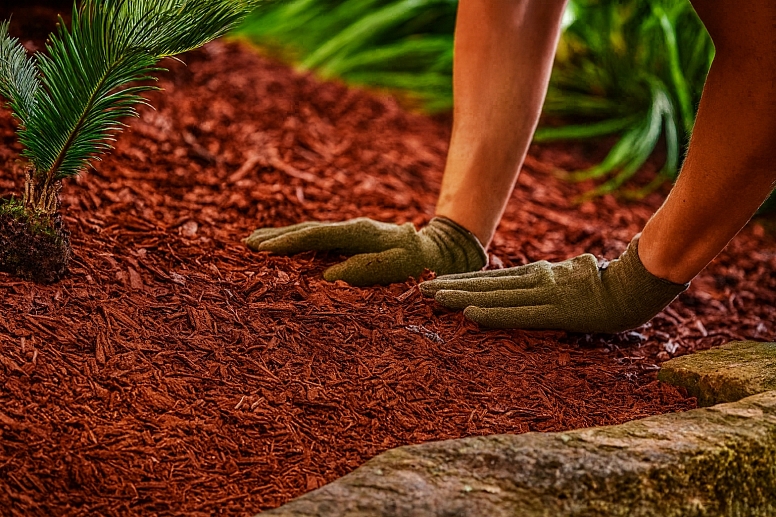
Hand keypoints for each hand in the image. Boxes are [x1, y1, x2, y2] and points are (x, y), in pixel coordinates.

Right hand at [245, 217, 486, 286]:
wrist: (437, 247)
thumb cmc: (418, 262)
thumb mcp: (397, 267)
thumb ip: (363, 270)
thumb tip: (326, 276)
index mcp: (359, 232)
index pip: (316, 235)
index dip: (287, 242)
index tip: (262, 248)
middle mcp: (351, 227)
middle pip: (306, 229)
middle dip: (276, 236)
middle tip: (246, 244)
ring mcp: (350, 230)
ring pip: (309, 230)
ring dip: (282, 235)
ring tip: (254, 241)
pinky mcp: (351, 237)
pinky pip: (318, 237)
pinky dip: (296, 239)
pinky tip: (284, 244)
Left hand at [420, 237, 687, 332]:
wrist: (636, 286)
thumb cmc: (608, 282)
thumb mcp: (574, 275)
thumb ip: (552, 278)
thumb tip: (538, 275)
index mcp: (538, 274)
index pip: (493, 279)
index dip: (463, 281)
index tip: (437, 284)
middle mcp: (535, 280)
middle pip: (486, 284)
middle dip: (452, 288)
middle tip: (420, 291)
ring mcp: (544, 294)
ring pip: (495, 295)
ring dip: (461, 297)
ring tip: (433, 299)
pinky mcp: (556, 309)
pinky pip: (518, 313)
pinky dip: (493, 313)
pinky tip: (469, 313)